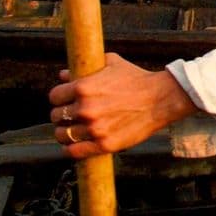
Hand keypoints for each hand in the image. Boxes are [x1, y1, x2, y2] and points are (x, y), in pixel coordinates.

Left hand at [48, 51, 197, 157]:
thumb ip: (85, 69)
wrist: (161, 98)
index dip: (59, 98)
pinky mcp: (105, 144)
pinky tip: (74, 145)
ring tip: (71, 131)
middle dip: (61, 115)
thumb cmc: (137, 78)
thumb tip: (64, 75)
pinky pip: (75, 151)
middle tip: (69, 116)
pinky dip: (71, 149)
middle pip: (56, 116)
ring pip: (63, 135)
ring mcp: (95, 128)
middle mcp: (86, 109)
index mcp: (83, 87)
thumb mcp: (111, 64)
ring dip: (65, 133)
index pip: (54, 97)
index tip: (64, 101)